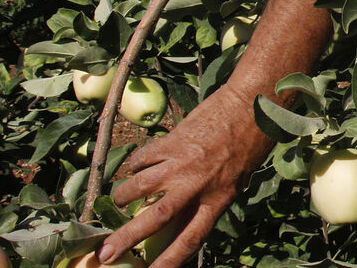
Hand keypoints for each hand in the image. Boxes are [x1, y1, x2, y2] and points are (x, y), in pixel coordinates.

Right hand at [99, 85, 272, 266]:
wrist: (253, 104)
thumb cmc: (251, 144)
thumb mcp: (236, 181)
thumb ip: (208, 200)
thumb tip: (179, 216)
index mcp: (218, 200)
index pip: (189, 239)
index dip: (168, 260)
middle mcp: (196, 185)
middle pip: (155, 219)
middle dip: (126, 239)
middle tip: (104, 254)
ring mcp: (181, 162)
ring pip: (139, 186)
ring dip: (124, 196)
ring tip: (120, 200)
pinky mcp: (171, 140)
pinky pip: (142, 159)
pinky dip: (134, 166)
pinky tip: (137, 168)